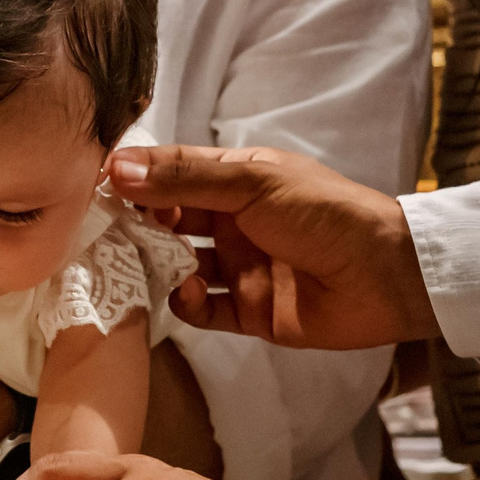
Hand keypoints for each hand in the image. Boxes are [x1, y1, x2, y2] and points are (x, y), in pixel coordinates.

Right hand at [108, 146, 434, 348]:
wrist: (385, 276)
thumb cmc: (324, 212)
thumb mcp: (254, 181)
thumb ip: (186, 178)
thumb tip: (117, 167)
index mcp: (235, 180)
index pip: (172, 175)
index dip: (135, 180)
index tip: (94, 189)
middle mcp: (232, 222)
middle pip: (168, 222)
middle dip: (137, 226)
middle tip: (105, 234)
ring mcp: (238, 268)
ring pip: (178, 266)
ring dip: (156, 265)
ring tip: (138, 265)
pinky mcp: (247, 312)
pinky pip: (201, 310)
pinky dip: (184, 303)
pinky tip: (184, 293)